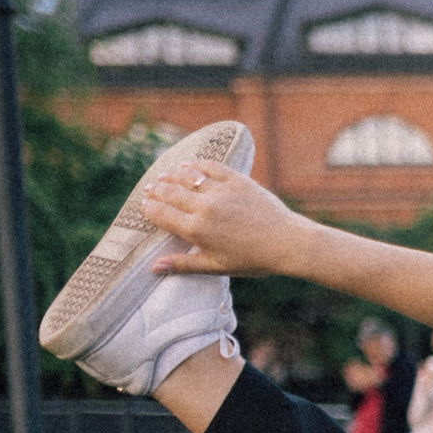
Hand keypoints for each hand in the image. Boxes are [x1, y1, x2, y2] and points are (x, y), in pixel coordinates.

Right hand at [138, 162, 319, 278]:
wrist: (288, 243)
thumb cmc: (254, 260)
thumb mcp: (217, 266)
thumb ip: (184, 264)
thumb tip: (154, 267)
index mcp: (196, 230)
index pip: (161, 214)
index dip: (149, 208)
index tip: (143, 205)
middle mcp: (204, 208)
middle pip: (170, 193)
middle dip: (156, 190)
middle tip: (150, 188)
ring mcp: (221, 191)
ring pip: (187, 177)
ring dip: (172, 176)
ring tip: (165, 176)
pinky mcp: (237, 180)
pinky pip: (211, 167)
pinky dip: (196, 165)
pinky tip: (188, 165)